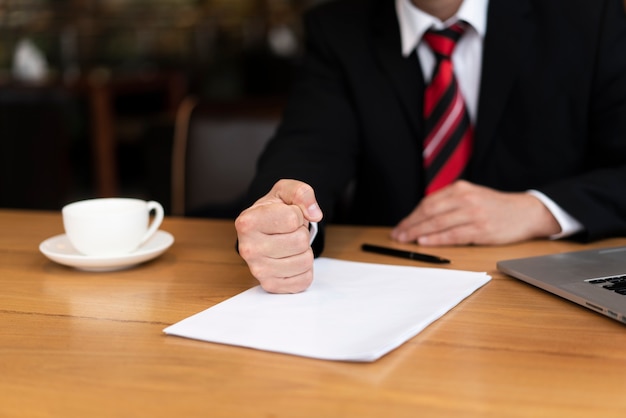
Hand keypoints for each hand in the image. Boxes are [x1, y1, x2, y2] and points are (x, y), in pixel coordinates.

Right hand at [235, 179, 322, 292]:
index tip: (285, 215)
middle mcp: (248, 249)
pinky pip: (305, 280)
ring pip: (305, 261)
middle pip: (300, 241)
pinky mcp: (270, 285)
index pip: (292, 218)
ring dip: (304, 251)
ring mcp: (258, 270)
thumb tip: (314, 214)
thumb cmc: (273, 211)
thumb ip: (301, 193)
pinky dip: (304, 269)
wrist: (263, 232)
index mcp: (247, 222)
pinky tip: (290, 259)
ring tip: (289, 245)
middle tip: (289, 232)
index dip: (297, 214)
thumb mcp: (285, 191)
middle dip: (301, 233)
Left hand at [390, 180, 560, 245]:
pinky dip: (436, 239)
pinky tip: (424, 242)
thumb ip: (449, 203)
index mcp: (460, 188)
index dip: (411, 215)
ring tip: (405, 240)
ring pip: (438, 223)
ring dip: (418, 233)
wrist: (525, 212)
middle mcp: (465, 199)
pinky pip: (453, 235)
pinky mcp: (480, 230)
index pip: (428, 202)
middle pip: (429, 212)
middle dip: (410, 225)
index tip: (401, 225)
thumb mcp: (471, 195)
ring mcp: (473, 214)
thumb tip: (422, 218)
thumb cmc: (494, 206)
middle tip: (397, 235)